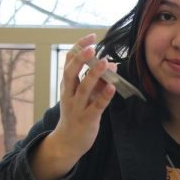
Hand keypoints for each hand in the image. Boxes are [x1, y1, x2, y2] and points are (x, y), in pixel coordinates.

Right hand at [31, 34, 115, 179]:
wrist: (68, 143)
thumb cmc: (77, 115)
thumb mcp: (83, 96)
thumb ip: (96, 81)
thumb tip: (111, 64)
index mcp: (67, 86)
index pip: (69, 62)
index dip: (78, 48)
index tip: (90, 36)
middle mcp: (69, 94)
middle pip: (71, 73)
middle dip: (80, 59)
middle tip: (91, 47)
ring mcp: (77, 107)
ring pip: (84, 89)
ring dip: (94, 75)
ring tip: (105, 62)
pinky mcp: (87, 119)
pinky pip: (96, 107)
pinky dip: (104, 97)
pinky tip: (112, 88)